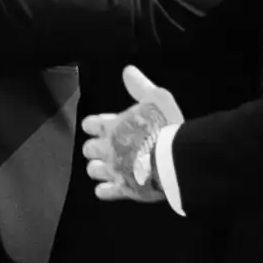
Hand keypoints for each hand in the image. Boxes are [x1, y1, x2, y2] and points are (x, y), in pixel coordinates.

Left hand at [82, 65, 183, 202]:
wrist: (173, 159)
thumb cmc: (165, 127)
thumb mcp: (156, 98)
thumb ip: (140, 86)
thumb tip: (128, 71)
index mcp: (112, 126)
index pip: (90, 124)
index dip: (93, 125)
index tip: (96, 126)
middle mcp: (108, 149)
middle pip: (89, 149)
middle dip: (94, 149)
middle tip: (102, 148)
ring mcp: (114, 170)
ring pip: (94, 170)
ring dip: (98, 168)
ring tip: (105, 167)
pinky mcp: (123, 188)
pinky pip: (105, 192)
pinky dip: (105, 190)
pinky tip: (107, 188)